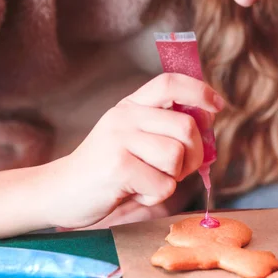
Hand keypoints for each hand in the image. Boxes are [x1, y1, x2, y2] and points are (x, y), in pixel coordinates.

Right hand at [47, 74, 222, 229]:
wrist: (61, 191)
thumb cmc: (106, 168)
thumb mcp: (131, 136)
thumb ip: (163, 127)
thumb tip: (208, 124)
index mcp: (131, 105)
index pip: (170, 83)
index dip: (199, 91)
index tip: (217, 106)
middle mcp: (125, 116)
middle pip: (186, 126)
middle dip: (194, 154)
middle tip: (179, 169)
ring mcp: (120, 139)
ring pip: (177, 157)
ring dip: (172, 178)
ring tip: (149, 180)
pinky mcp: (118, 167)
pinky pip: (163, 185)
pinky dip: (155, 195)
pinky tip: (134, 191)